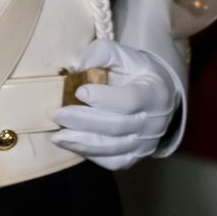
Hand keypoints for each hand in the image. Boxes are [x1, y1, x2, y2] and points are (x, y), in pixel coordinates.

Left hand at [51, 38, 181, 170]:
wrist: (159, 97)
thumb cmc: (136, 73)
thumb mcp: (123, 55)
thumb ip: (100, 53)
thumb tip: (75, 66)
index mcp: (154, 93)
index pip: (129, 100)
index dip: (103, 98)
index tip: (78, 91)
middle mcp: (154, 123)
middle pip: (116, 126)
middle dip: (83, 121)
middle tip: (58, 115)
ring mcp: (146, 144)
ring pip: (112, 148)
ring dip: (81, 143)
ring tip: (58, 136)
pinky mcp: (136, 156)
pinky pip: (112, 161)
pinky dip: (90, 154)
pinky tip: (72, 144)